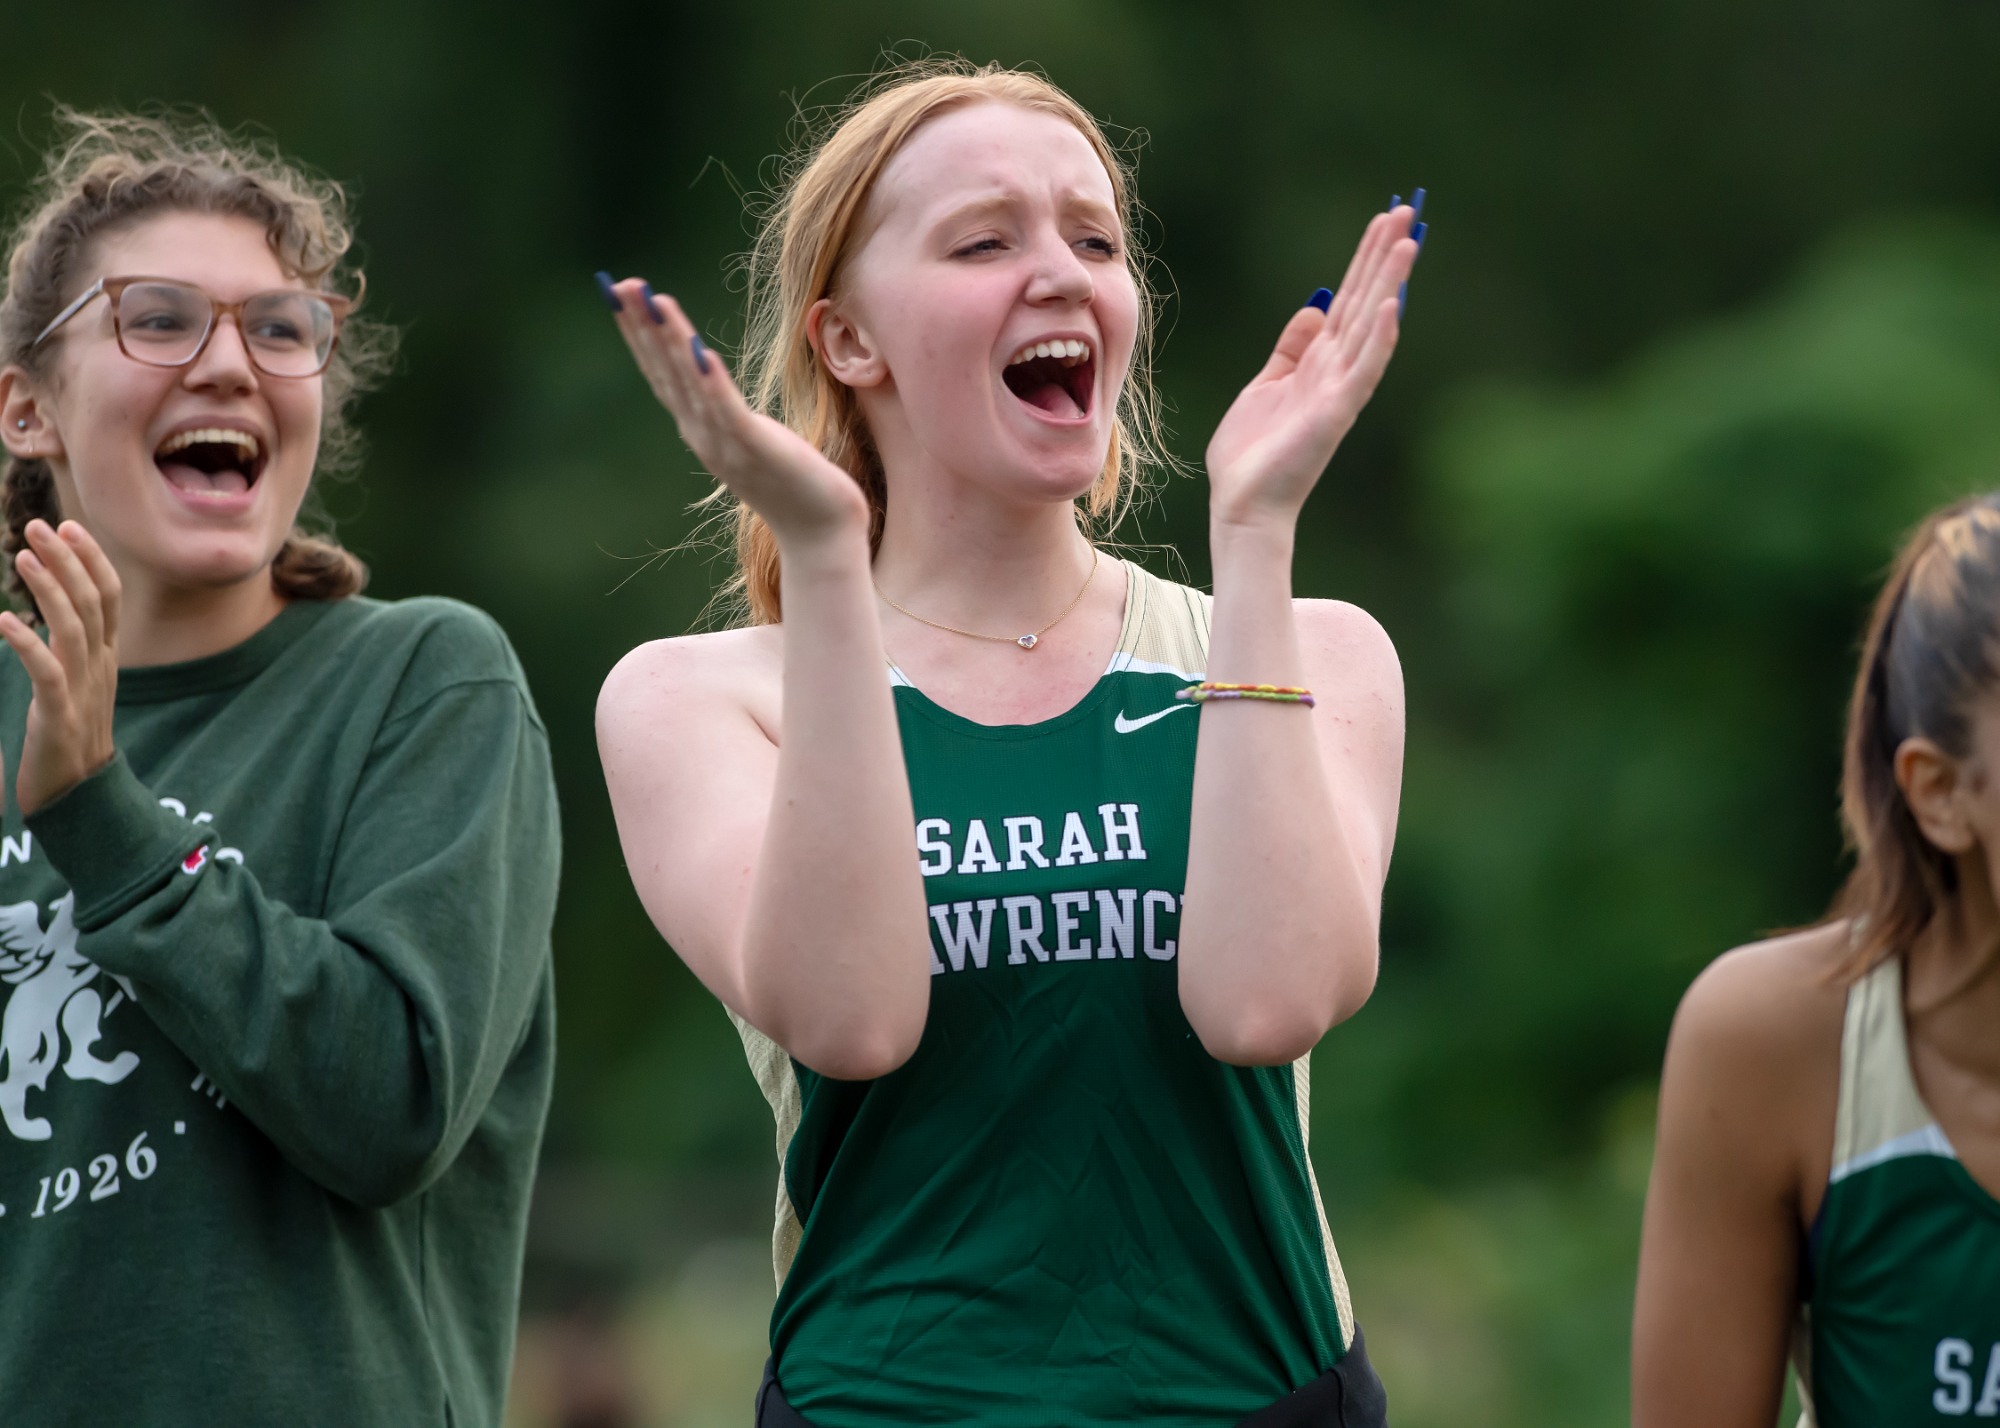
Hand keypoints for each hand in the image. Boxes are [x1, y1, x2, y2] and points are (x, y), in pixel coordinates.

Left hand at [0, 520, 119, 815]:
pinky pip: (47, 673)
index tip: (68, 525)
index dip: (91, 559)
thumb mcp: (79, 686)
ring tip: (24, 557)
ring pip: (73, 628)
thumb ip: (72, 649)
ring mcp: (84, 690)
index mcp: (105, 658)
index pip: (110, 597)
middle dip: (68, 560)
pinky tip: (4, 621)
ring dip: (50, 589)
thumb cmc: (69, 739)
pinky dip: (26, 644)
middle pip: (94, 603)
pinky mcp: (60, 716)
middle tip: (39, 526)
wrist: (80, 797)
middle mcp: (100, 668)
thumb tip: (51, 612)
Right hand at [604, 277, 870, 549]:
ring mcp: (725, 444)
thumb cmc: (795, 482)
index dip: (642, 335)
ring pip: (689, 383)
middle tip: (623, 285)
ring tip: (654, 301)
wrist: (822, 533)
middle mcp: (704, 436)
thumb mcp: (752, 439)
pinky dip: (708, 380)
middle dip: (644, 327)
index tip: (625, 296)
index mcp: (702, 430)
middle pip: (665, 373)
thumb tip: (710, 379)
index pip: (663, 374)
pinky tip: (697, 349)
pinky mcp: (755, 449)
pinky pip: (726, 408)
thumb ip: (727, 413)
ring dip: (670, 341)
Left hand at [1205, 207, 1418, 528]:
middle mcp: (1336, 370)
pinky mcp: (1333, 413)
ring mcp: (1339, 391)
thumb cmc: (1252, 452)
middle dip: (1385, 256)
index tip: (1383, 220)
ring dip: (1390, 285)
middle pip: (1365, 301)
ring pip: (1370, 326)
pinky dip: (1377, 338)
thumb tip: (1315, 307)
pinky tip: (1390, 305)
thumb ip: (1292, 348)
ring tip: (1410, 243)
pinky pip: (1362, 370)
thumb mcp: (1267, 383)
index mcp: (1318, 362)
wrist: (1241, 503)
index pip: (1348, 298)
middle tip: (1409, 210)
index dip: (1365, 259)